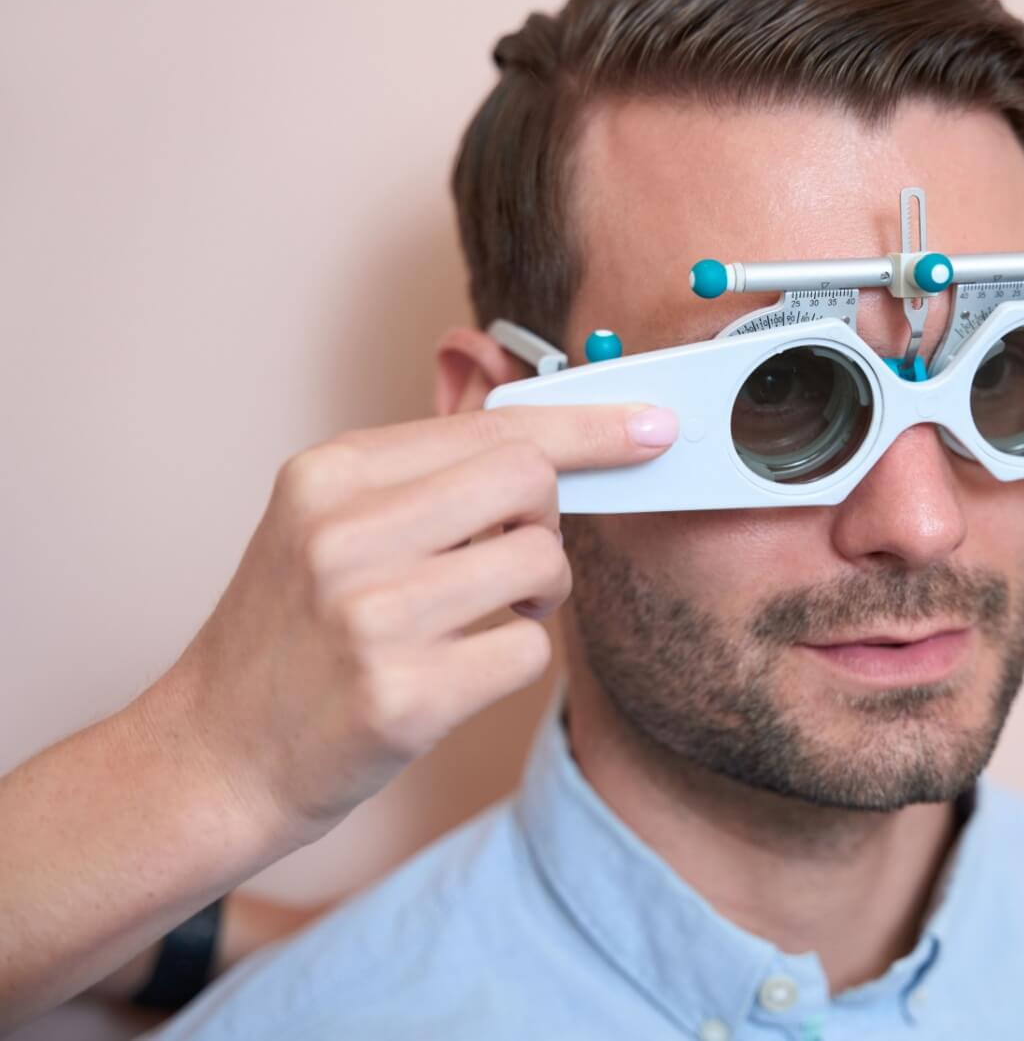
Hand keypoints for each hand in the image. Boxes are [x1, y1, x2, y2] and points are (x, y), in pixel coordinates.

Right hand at [149, 403, 674, 843]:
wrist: (216, 754)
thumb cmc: (295, 632)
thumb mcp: (329, 522)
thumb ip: (428, 474)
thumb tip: (555, 436)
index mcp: (330, 474)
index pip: (494, 426)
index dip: (589, 424)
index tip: (653, 426)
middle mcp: (345, 534)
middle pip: (531, 480)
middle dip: (548, 520)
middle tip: (512, 559)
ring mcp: (371, 618)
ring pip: (544, 564)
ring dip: (538, 596)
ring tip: (481, 618)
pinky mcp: (403, 698)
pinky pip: (531, 649)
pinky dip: (515, 658)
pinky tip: (459, 672)